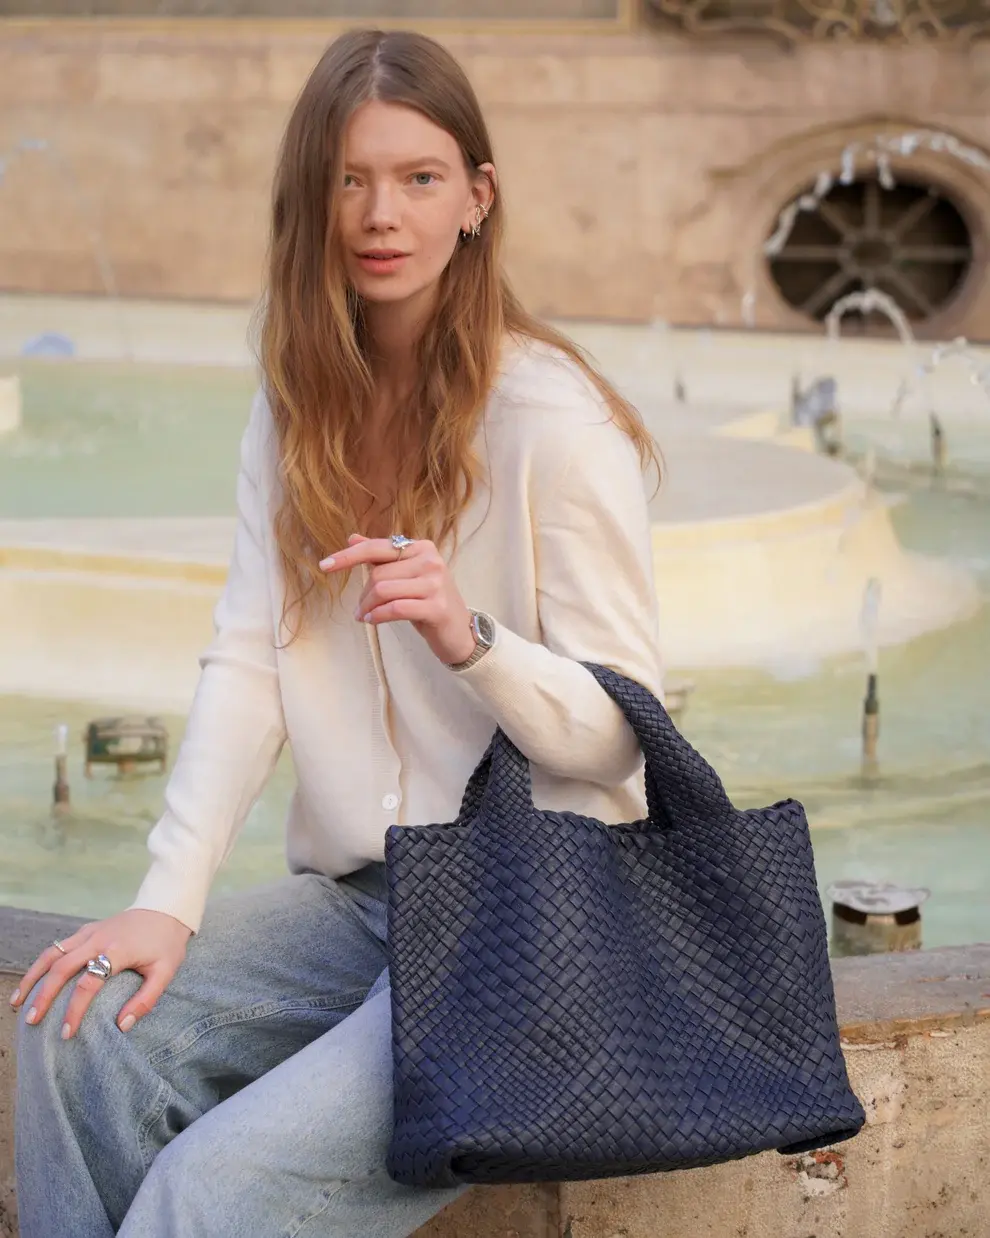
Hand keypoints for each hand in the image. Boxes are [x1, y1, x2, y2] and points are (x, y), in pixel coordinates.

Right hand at [9, 909, 192, 1038]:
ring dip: (32, 977)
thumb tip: (122, 1026)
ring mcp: (89, 932)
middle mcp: (97, 939)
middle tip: (31, 1021)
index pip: (88, 984)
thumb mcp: (166, 971)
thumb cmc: (167, 942)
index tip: (67, 1033)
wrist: (167, 907)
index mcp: (117, 950)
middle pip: (61, 968)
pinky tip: (34, 981)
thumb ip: (146, 1000)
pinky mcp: (87, 929)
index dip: (74, 1010)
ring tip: (17, 1002)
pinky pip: (59, 946)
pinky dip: (42, 964)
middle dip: (43, 996)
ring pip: (52, 953)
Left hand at [320, 534, 475, 664]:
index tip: (324, 566)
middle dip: (363, 595)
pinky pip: (395, 608)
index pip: (377, 548)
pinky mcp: (436, 607)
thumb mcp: (406, 576)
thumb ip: (381, 557)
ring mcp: (435, 583)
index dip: (348, 557)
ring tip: (365, 617)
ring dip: (367, 607)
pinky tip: (373, 621)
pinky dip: (378, 616)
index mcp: (422, 547)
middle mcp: (430, 560)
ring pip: (383, 591)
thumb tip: (352, 538)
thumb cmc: (429, 601)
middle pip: (378, 574)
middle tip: (360, 610)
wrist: (460, 631)